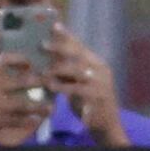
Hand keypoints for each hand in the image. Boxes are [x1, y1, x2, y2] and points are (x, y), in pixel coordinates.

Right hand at [0, 53, 49, 143]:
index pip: (5, 59)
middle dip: (39, 81)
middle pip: (22, 81)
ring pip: (25, 104)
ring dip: (39, 106)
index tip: (30, 62)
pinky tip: (38, 120)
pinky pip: (20, 120)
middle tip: (50, 82)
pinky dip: (30, 120)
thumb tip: (13, 66)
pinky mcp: (0, 119)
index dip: (20, 59)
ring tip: (50, 107)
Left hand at [48, 25, 129, 143]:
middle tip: (42, 44)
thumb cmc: (89, 101)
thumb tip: (48, 57)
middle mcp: (100, 70)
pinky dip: (64, 87)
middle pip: (79, 55)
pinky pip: (78, 89)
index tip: (53, 25)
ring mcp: (100, 83)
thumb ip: (67, 70)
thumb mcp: (79, 82)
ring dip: (59, 69)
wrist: (107, 125)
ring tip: (43, 70)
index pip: (80, 46)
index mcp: (96, 63)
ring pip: (78, 71)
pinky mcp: (97, 98)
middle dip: (60, 48)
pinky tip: (52, 87)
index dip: (67, 36)